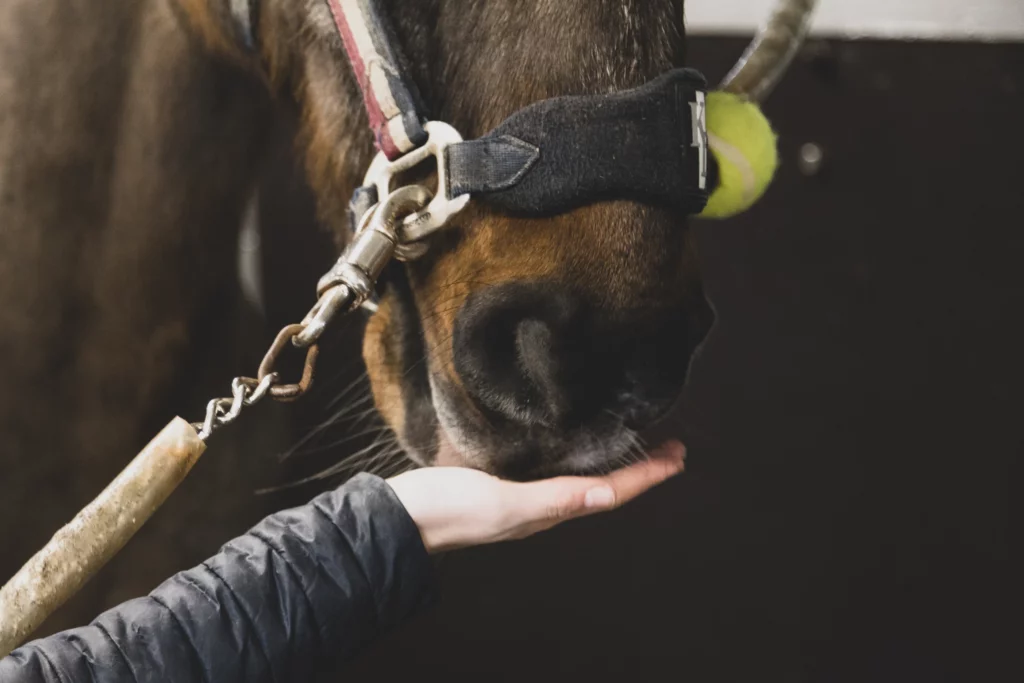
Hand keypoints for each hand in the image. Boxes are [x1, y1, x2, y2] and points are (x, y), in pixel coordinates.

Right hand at [385, 440, 685, 553]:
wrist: (399, 517)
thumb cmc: (448, 510)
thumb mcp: (502, 502)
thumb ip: (552, 498)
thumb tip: (607, 497)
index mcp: (547, 510)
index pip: (609, 491)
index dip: (646, 475)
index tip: (678, 454)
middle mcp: (541, 503)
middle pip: (602, 485)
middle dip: (638, 467)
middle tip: (669, 446)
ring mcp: (521, 493)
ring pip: (579, 477)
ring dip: (610, 461)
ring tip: (632, 442)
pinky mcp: (501, 479)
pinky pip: (550, 468)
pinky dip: (573, 454)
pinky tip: (567, 440)